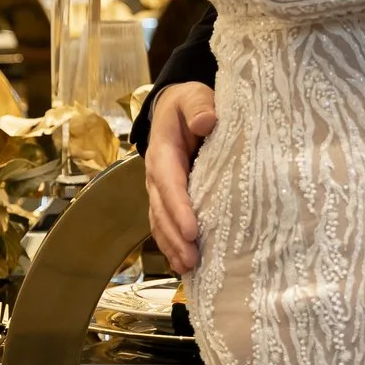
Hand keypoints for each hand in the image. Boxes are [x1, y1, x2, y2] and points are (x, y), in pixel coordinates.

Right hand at [145, 82, 217, 275]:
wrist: (176, 108)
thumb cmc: (188, 104)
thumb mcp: (194, 96)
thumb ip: (199, 105)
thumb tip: (207, 122)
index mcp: (162, 153)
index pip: (169, 184)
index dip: (179, 208)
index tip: (193, 230)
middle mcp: (157, 176)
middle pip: (162, 211)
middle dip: (176, 237)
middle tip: (193, 259)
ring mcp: (160, 191)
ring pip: (161, 223)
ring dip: (173, 247)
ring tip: (189, 269)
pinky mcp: (169, 200)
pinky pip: (166, 226)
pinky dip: (173, 246)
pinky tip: (184, 266)